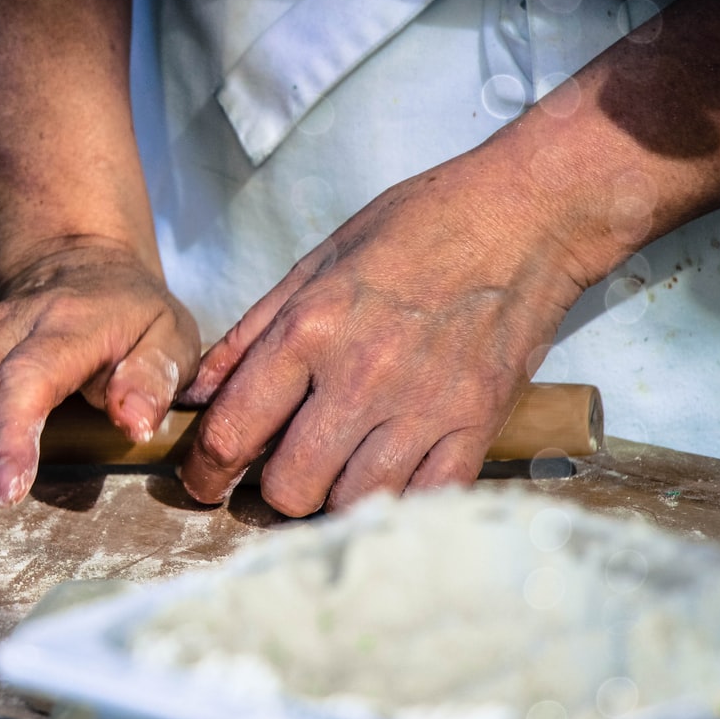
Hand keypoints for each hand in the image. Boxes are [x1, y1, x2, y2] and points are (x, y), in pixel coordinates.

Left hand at [177, 149, 586, 515]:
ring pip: (351, 502)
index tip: (205, 483)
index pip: (233, 431)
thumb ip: (250, 333)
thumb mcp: (316, 262)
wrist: (522, 215)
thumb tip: (197, 393)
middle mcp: (362, 376)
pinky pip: (422, 499)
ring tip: (336, 472)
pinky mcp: (477, 425)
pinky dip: (397, 500)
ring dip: (333, 498)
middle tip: (281, 471)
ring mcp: (424, 406)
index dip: (205, 471)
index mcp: (311, 328)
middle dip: (273, 488)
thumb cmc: (416, 227)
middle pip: (289, 486)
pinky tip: (388, 478)